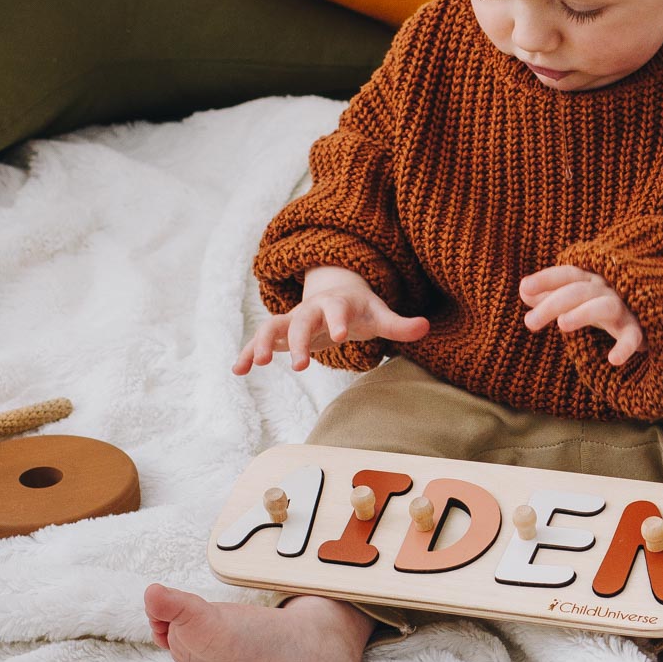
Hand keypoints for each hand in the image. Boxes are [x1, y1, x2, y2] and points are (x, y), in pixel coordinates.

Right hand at [233, 266, 428, 374]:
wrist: (335, 291)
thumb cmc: (360, 308)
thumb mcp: (380, 315)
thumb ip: (400, 324)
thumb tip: (426, 327)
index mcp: (337, 303)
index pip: (337, 310)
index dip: (337, 321)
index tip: (338, 338)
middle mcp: (311, 309)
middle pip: (301, 321)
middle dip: (300, 341)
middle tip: (301, 365)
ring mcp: (292, 318)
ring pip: (272, 327)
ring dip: (264, 344)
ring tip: (256, 366)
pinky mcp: (280, 331)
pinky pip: (260, 340)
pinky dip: (248, 353)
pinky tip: (237, 370)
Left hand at [520, 264, 645, 366]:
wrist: (654, 313)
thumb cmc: (606, 304)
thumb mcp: (579, 298)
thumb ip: (551, 294)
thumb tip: (523, 290)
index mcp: (590, 280)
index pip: (567, 274)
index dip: (546, 279)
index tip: (524, 288)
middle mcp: (607, 289)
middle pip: (579, 291)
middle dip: (553, 304)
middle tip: (529, 323)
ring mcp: (626, 307)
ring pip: (603, 306)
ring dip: (583, 313)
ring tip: (562, 326)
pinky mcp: (640, 329)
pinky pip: (633, 336)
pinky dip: (625, 347)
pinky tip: (613, 360)